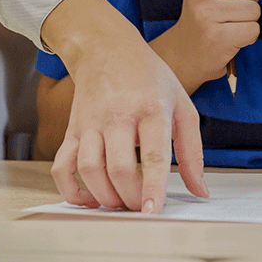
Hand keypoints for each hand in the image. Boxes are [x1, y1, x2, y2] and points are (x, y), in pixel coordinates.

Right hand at [43, 0, 208, 214]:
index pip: (152, 156)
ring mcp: (91, 123)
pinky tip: (90, 197)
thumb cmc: (149, 78)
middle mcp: (118, 115)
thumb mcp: (181, 105)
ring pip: (89, 170)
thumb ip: (192, 152)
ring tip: (121, 202)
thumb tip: (200, 191)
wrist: (106, 48)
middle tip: (142, 207)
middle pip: (119, 168)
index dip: (153, 188)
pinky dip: (70, 190)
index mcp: (152, 108)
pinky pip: (61, 166)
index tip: (153, 213)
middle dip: (131, 198)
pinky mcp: (73, 129)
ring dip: (105, 197)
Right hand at [154, 0, 261, 92]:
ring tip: (228, 22)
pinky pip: (253, 30)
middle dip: (248, 0)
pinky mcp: (217, 36)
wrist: (186, 49)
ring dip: (247, 19)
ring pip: (255, 10)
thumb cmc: (209, 7)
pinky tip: (230, 36)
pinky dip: (247, 36)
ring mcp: (206, 12)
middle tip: (226, 9)